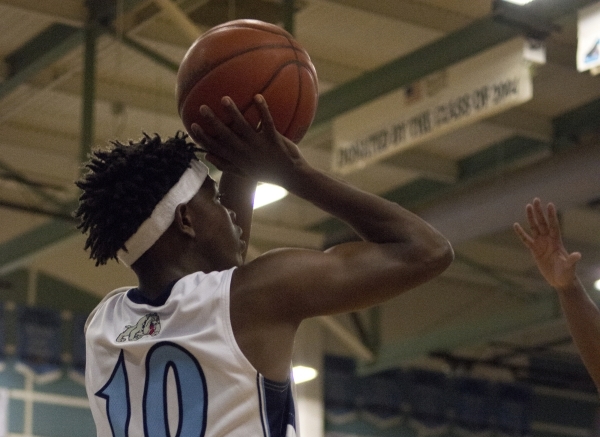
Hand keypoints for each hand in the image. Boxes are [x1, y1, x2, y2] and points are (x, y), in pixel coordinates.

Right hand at [190, 95, 306, 185]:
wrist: (292, 177)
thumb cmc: (268, 173)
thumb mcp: (245, 173)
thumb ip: (226, 165)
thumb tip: (207, 156)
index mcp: (238, 159)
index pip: (215, 148)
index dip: (202, 138)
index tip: (192, 125)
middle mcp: (246, 152)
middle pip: (225, 136)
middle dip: (213, 122)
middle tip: (202, 108)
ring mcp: (259, 145)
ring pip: (243, 127)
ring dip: (233, 113)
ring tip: (224, 99)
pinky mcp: (273, 140)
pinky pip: (267, 122)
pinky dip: (262, 109)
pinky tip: (257, 96)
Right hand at [513, 198, 580, 289]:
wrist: (560, 280)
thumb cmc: (567, 274)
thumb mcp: (570, 267)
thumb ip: (572, 260)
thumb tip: (577, 254)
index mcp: (557, 241)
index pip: (553, 226)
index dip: (552, 216)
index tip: (550, 204)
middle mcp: (548, 240)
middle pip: (542, 223)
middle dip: (539, 212)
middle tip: (536, 200)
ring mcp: (541, 244)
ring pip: (534, 227)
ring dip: (531, 217)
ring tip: (527, 206)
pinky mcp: (534, 250)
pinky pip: (525, 239)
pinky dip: (520, 233)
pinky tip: (515, 225)